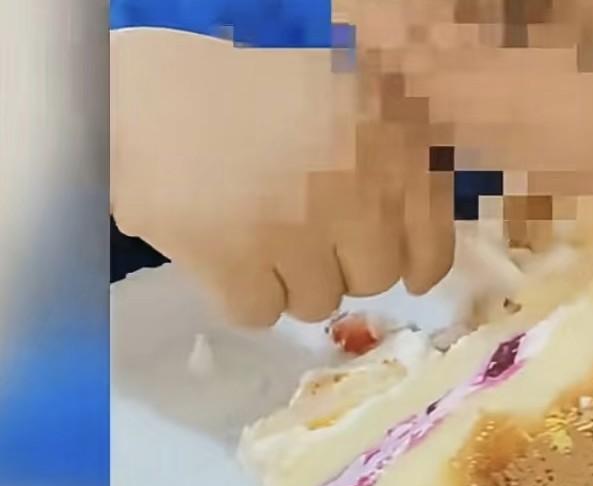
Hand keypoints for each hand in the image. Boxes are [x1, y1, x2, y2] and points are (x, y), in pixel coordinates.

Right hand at [110, 29, 453, 326]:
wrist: (161, 64)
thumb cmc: (263, 68)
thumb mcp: (361, 91)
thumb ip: (399, 157)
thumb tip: (421, 249)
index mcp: (395, 148)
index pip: (430, 250)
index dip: (411, 261)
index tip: (395, 261)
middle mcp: (358, 197)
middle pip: (370, 278)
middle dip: (340, 258)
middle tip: (300, 222)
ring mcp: (295, 231)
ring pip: (315, 301)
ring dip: (289, 275)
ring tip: (252, 223)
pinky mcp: (229, 256)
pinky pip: (258, 312)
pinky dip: (242, 291)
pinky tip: (222, 248)